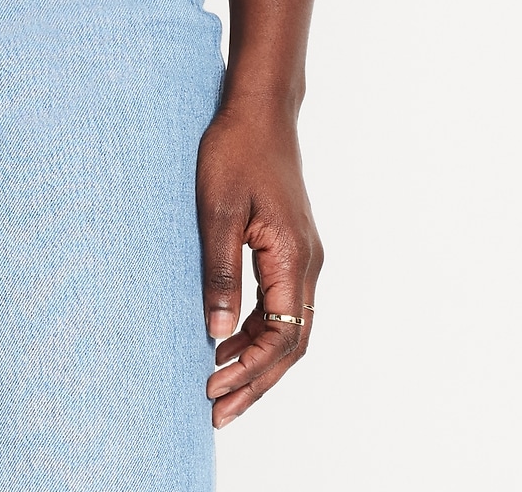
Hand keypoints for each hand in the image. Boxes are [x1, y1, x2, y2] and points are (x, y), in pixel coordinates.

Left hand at [196, 101, 321, 427]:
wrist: (258, 109)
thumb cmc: (234, 151)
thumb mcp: (217, 212)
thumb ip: (219, 274)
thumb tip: (216, 334)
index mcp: (294, 257)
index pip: (282, 335)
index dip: (250, 369)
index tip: (214, 388)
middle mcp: (307, 263)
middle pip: (290, 342)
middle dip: (255, 380)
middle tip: (217, 411)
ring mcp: (302, 256)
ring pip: (288, 327)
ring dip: (256, 360)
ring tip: (217, 386)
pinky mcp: (290, 248)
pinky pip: (281, 304)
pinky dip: (257, 332)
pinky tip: (226, 342)